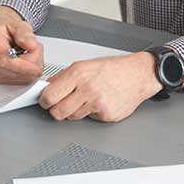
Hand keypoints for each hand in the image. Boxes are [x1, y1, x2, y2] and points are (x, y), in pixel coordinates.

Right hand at [0, 6, 43, 83]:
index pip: (4, 59)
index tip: (37, 68)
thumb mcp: (19, 24)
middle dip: (31, 64)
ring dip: (29, 69)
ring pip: (17, 78)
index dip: (22, 67)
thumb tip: (30, 45)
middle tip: (36, 50)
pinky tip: (23, 62)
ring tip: (27, 53)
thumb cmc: (7, 29)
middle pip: (12, 71)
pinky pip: (17, 81)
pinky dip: (26, 73)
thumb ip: (25, 33)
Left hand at [39, 52, 162, 122]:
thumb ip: (64, 77)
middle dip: (57, 109)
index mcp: (78, 73)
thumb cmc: (113, 69)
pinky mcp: (106, 115)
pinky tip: (100, 102)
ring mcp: (97, 103)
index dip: (45, 100)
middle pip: (57, 112)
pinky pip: (89, 119)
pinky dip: (92, 113)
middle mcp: (87, 88)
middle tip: (62, 104)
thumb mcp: (86, 65)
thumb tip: (46, 88)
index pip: (49, 96)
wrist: (138, 75)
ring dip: (76, 111)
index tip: (46, 100)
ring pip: (72, 117)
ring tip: (87, 99)